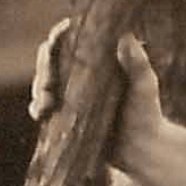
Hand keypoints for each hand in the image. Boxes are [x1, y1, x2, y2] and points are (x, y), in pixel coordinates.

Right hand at [28, 22, 166, 173]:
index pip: (71, 42)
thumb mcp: (145, 87)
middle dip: (44, 67)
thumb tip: (127, 37)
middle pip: (50, 61)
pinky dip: (38, 108)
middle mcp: (78, 75)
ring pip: (42, 83)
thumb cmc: (148, 115)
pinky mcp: (63, 116)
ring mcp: (68, 96)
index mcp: (96, 62)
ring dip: (39, 89)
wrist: (143, 150)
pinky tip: (40, 113)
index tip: (59, 34)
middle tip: (49, 82)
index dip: (60, 35)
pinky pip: (43, 108)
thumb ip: (138, 64)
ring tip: (46, 102)